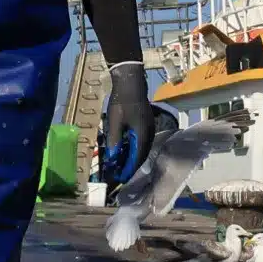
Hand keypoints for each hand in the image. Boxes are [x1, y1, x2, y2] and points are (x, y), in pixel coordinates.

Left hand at [100, 62, 155, 185]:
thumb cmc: (121, 102)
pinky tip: (125, 151)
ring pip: (142, 149)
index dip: (128, 170)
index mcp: (143, 135)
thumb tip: (112, 159)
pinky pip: (141, 142)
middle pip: (141, 156)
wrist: (130, 82)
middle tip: (119, 175)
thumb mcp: (114, 123)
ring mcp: (150, 129)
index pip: (136, 159)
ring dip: (132, 158)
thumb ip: (114, 142)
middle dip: (130, 166)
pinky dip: (134, 149)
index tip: (119, 179)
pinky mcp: (147, 125)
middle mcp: (149, 134)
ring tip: (120, 165)